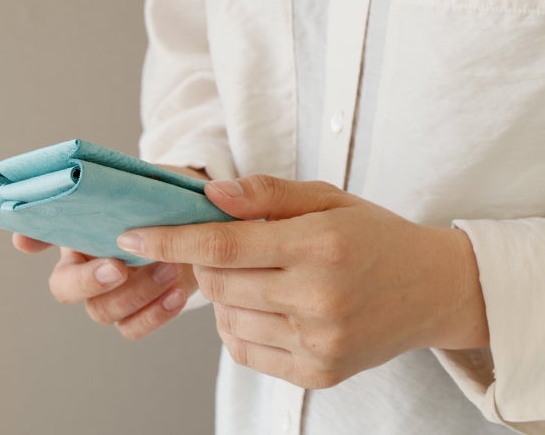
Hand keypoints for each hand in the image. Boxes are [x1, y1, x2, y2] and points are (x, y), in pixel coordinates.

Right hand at [11, 164, 207, 339]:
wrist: (197, 220)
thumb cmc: (158, 201)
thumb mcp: (134, 186)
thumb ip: (102, 190)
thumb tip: (61, 201)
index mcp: (76, 239)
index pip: (43, 240)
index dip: (36, 242)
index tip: (38, 241)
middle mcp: (86, 271)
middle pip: (67, 290)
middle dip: (91, 280)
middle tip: (120, 266)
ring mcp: (111, 295)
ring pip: (103, 312)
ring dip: (136, 293)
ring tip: (170, 267)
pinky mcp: (138, 312)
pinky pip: (134, 327)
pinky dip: (156, 314)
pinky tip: (177, 293)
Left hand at [116, 175, 488, 387]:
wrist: (434, 290)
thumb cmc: (374, 236)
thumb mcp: (328, 198)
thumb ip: (266, 193)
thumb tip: (210, 194)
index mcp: (319, 246)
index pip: (222, 244)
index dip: (169, 240)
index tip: (131, 236)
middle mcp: (318, 298)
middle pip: (218, 285)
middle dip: (205, 263)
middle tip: (225, 248)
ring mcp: (319, 343)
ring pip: (227, 320)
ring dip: (224, 296)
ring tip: (257, 277)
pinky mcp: (319, 373)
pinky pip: (245, 351)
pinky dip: (239, 326)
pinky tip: (265, 306)